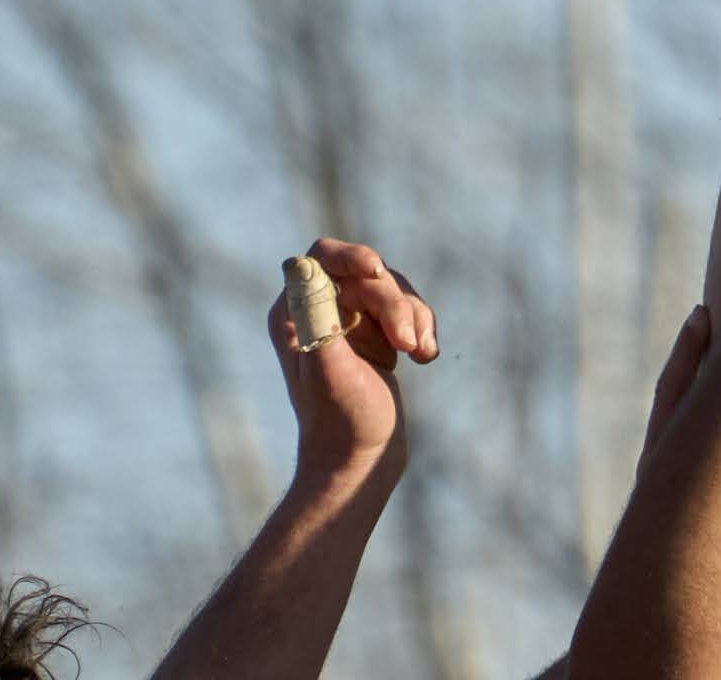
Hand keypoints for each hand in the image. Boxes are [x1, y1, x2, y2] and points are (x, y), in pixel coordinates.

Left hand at [267, 237, 437, 484]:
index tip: (376, 271)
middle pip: (368, 274)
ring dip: (413, 316)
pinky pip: (409, 311)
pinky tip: (426, 356)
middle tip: (406, 344)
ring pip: (394, 289)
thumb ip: (316, 314)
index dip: (352, 256)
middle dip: (393, 303)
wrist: (360, 464)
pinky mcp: (377, 336)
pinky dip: (422, 328)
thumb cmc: (339, 421)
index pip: (323, 257)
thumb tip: (299, 264)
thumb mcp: (328, 367)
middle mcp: (319, 312)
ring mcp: (350, 323)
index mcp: (294, 315)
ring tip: (418, 354)